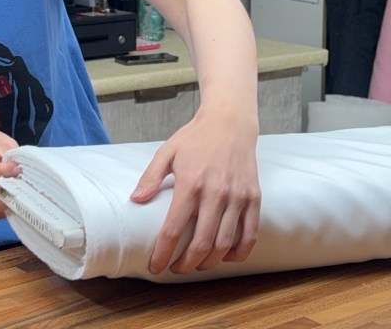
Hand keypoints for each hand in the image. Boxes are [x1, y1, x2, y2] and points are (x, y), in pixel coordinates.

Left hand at [130, 113, 260, 274]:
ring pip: (225, 243)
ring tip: (198, 265)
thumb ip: (151, 176)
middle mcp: (215, 192)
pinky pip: (250, 233)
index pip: (174, 229)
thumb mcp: (167, 151)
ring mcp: (237, 196)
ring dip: (210, 262)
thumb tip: (136, 200)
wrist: (230, 121)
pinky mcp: (253, 197)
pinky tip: (226, 257)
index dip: (163, 253)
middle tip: (176, 269)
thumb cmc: (196, 137)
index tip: (156, 266)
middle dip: (186, 264)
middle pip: (201, 243)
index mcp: (190, 182)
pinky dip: (239, 252)